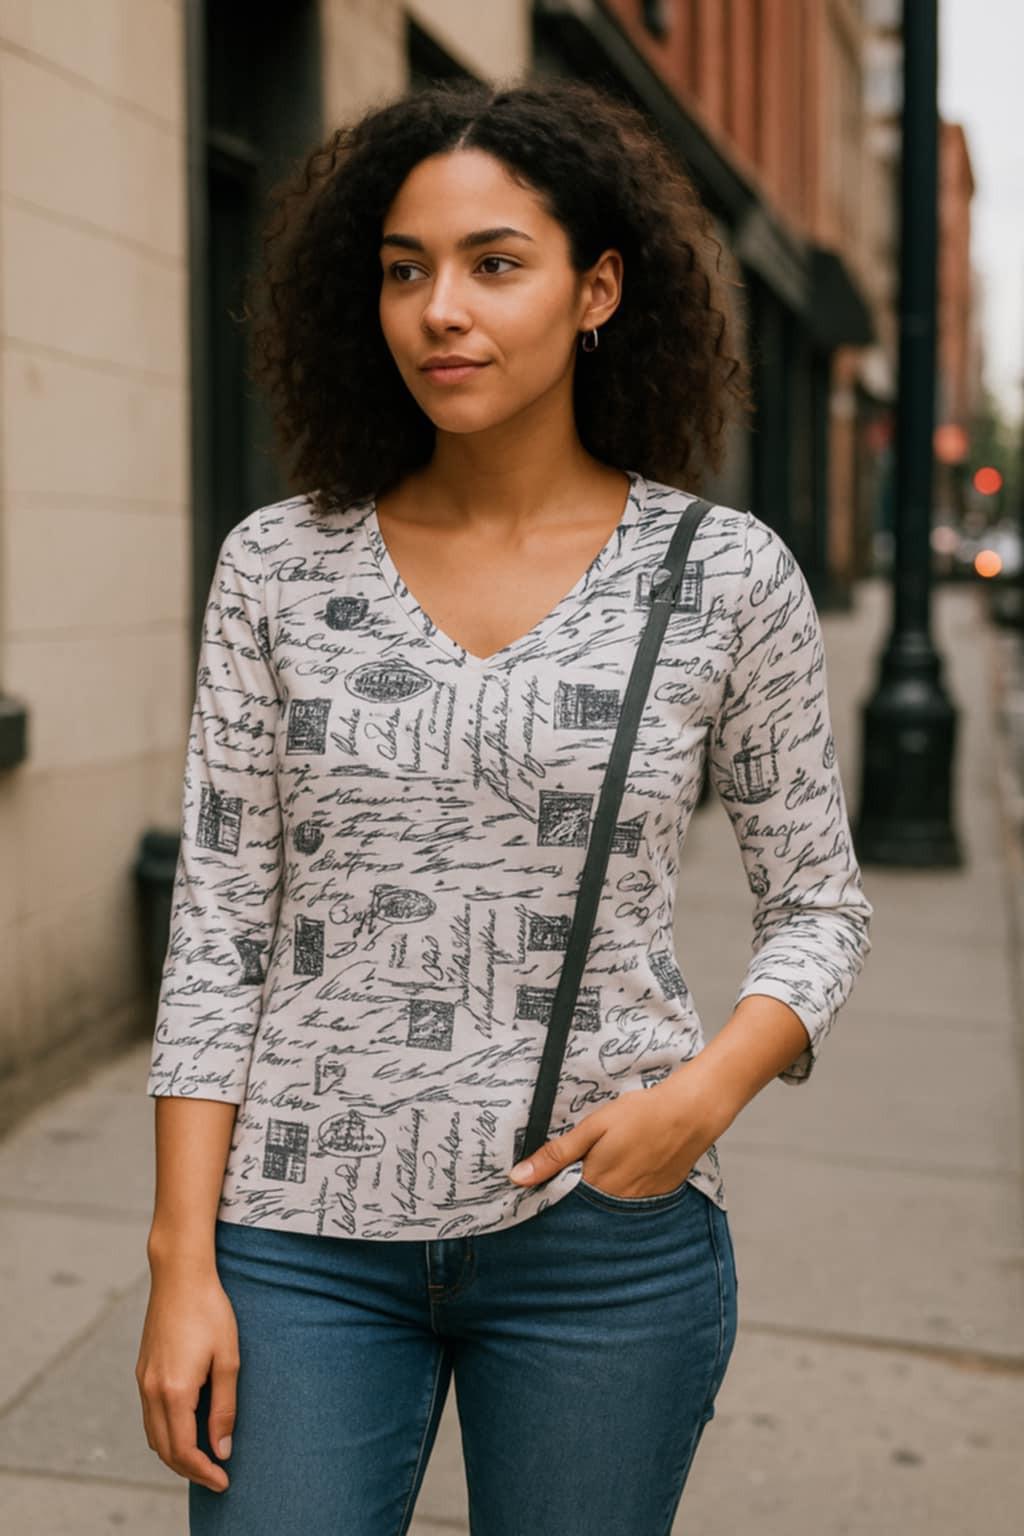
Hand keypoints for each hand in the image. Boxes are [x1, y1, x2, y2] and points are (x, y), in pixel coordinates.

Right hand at [135, 1266, 238, 1493]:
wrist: (180, 1275)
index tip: (224, 1481)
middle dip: (189, 1470)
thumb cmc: (210, 1310)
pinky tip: (186, 1428)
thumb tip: (221, 1450)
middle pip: (164, 1449)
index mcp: (174, 1390)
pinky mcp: (142, 1370)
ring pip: (153, 1435)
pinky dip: (165, 1433)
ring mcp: (143, 1380)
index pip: (183, 1450)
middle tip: (216, 1476)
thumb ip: (224, 1408)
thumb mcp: (228, 1359)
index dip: (203, 1472)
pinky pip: (149, 1416)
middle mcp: (151, 1390)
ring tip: (203, 1458)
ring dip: (175, 1453)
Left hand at [506, 1065, 730, 1197]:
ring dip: (598, 1194)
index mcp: (595, 1184)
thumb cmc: (640, 1114)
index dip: (548, 1190)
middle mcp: (615, 1202)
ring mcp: (638, 1203)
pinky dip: (621, 1192)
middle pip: (583, 1208)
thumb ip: (555, 1154)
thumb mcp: (592, 1127)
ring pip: (607, 1206)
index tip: (538, 1183)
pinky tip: (626, 1170)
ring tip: (604, 1166)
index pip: (560, 1201)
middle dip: (573, 1196)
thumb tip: (518, 1177)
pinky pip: (630, 1203)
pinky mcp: (656, 1197)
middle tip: (576, 1168)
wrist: (690, 1114)